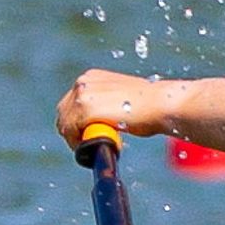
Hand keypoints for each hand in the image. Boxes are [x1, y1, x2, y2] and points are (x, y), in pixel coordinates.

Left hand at [56, 69, 170, 148]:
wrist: (161, 103)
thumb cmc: (149, 104)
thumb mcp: (122, 98)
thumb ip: (106, 105)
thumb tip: (98, 123)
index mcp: (91, 78)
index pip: (70, 104)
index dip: (75, 123)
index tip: (87, 135)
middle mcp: (83, 82)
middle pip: (63, 114)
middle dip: (73, 132)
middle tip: (89, 144)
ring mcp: (83, 95)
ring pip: (65, 124)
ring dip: (76, 139)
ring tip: (95, 146)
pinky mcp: (85, 109)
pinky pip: (70, 131)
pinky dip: (78, 143)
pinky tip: (94, 146)